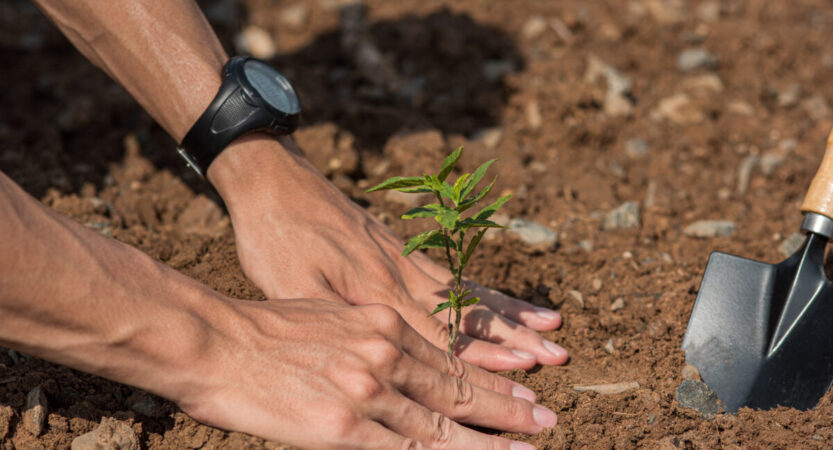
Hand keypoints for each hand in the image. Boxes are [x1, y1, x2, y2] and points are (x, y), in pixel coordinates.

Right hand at [178, 298, 555, 448]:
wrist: (212, 341)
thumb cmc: (263, 330)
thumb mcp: (331, 316)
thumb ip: (372, 341)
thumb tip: (403, 367)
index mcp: (384, 323)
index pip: (452, 358)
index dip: (493, 378)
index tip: (527, 390)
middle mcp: (385, 352)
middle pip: (458, 388)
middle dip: (508, 408)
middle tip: (547, 420)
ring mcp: (367, 391)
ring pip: (442, 424)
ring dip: (489, 441)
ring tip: (528, 448)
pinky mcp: (343, 427)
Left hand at [208, 136, 567, 370]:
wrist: (273, 182)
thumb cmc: (276, 240)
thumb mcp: (292, 288)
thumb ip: (339, 320)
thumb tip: (379, 357)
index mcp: (377, 292)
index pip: (440, 333)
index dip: (483, 356)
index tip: (524, 372)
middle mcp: (403, 276)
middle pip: (468, 314)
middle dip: (515, 340)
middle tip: (559, 356)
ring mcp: (408, 260)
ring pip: (470, 293)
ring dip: (513, 315)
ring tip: (555, 327)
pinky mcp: (405, 249)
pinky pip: (457, 275)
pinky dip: (490, 291)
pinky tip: (511, 300)